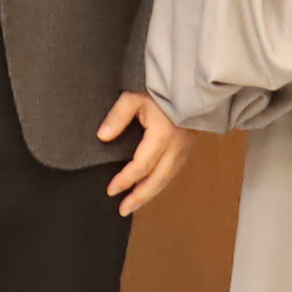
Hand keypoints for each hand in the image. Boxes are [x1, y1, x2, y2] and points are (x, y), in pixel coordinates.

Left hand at [96, 91, 189, 215]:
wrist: (189, 82)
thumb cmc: (159, 88)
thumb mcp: (134, 96)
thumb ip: (118, 117)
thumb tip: (103, 137)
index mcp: (163, 135)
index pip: (142, 165)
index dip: (126, 180)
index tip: (111, 190)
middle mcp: (177, 146)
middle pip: (158, 179)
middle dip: (140, 197)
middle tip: (123, 210)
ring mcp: (185, 147)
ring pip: (168, 178)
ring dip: (151, 193)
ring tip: (134, 204)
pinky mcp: (188, 145)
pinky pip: (174, 171)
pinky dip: (161, 183)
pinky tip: (152, 186)